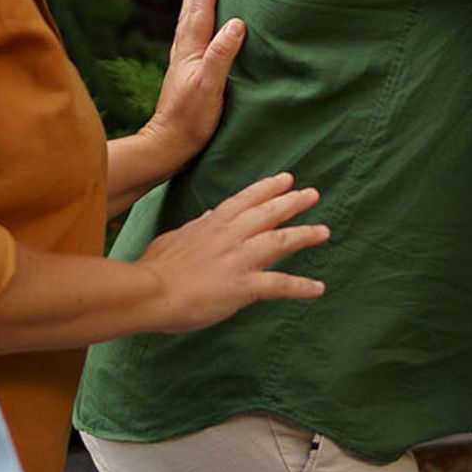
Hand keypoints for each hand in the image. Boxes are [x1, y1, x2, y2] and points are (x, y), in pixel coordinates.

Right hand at [136, 172, 328, 332]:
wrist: (147, 293)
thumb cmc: (154, 270)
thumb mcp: (174, 238)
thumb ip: (195, 228)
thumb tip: (209, 216)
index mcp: (211, 224)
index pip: (245, 199)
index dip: (268, 188)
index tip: (286, 179)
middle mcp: (229, 235)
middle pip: (268, 213)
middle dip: (293, 202)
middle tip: (313, 194)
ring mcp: (238, 259)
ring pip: (280, 242)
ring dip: (305, 235)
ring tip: (324, 232)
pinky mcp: (243, 286)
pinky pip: (280, 284)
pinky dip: (301, 286)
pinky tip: (318, 288)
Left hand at [140, 0, 244, 171]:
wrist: (168, 144)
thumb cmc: (191, 118)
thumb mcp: (211, 85)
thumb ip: (222, 54)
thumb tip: (236, 22)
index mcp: (192, 50)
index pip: (202, 10)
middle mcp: (184, 51)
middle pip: (191, 11)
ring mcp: (182, 62)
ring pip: (188, 22)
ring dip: (194, 0)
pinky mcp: (185, 74)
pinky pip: (190, 36)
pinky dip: (194, 21)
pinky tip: (197, 26)